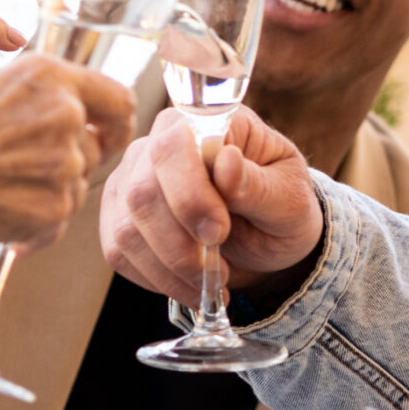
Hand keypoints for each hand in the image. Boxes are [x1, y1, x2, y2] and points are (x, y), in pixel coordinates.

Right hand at [0, 56, 133, 251]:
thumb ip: (22, 91)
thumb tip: (44, 102)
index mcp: (46, 76)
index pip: (117, 98)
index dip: (117, 121)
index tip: (108, 133)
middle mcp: (65, 114)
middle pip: (95, 146)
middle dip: (69, 161)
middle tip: (28, 171)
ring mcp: (63, 164)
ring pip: (75, 184)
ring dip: (47, 193)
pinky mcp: (53, 209)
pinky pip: (59, 222)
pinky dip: (36, 228)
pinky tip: (4, 228)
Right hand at [101, 106, 325, 305]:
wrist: (270, 236)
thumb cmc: (282, 205)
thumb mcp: (289, 198)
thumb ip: (257, 184)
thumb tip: (227, 162)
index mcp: (206, 124)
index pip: (172, 146)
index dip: (189, 194)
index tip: (219, 232)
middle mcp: (158, 143)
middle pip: (142, 193)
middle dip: (180, 244)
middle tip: (220, 270)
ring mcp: (132, 179)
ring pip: (127, 230)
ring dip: (171, 268)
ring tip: (212, 282)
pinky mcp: (120, 216)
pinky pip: (120, 252)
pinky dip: (157, 279)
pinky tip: (190, 285)